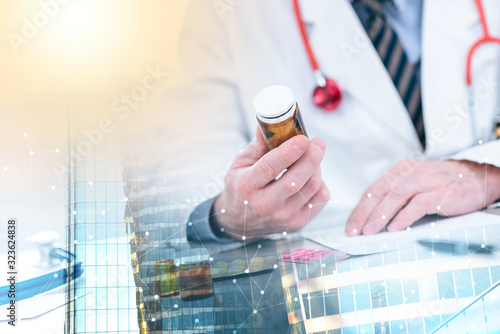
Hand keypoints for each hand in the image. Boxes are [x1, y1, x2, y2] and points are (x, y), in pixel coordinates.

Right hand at [212, 128, 329, 239]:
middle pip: (296, 180)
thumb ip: (258, 144)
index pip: (270, 168)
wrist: (239, 221)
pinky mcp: (297, 224)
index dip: (288, 152)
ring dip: (316, 167)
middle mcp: (264, 204)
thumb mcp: (240, 163)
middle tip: (318, 143)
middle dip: (311, 158)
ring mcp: (283, 217)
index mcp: (246, 186)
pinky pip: (320, 199)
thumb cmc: (240, 186)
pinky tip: (311, 176)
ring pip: (311, 187)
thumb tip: (269, 122)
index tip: (302, 138)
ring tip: (311, 157)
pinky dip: (320, 183)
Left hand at [346, 159, 499, 235]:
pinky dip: (404, 216)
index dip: (360, 208)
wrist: (478, 178)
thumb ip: (396, 195)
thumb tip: (373, 216)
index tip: (351, 223)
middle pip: (380, 192)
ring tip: (369, 231)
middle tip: (354, 230)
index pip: (374, 189)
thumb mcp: (415, 183)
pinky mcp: (440, 192)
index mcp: (401, 171)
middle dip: (364, 213)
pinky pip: (418, 204)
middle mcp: (410, 173)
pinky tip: (394, 228)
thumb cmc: (444, 183)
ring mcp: (425, 181)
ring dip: (379, 215)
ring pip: (395, 196)